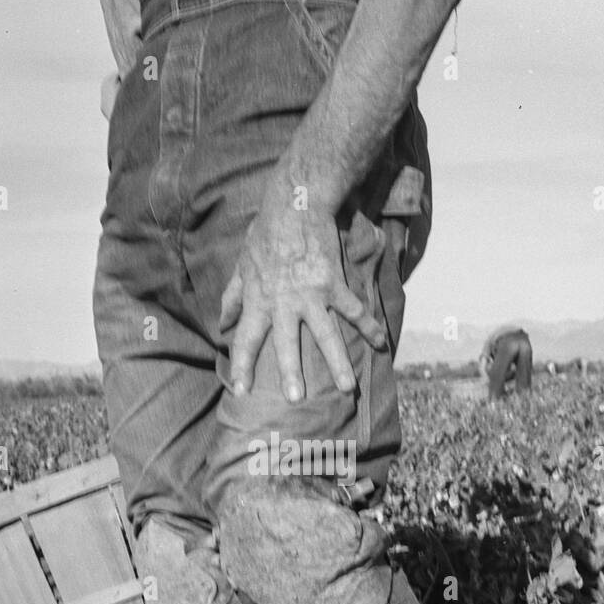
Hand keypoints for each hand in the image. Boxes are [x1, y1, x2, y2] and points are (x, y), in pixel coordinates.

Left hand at [218, 183, 386, 401]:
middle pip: (287, 344)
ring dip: (338, 362)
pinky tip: (382, 343)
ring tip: (348, 387)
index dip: (242, 366)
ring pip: (326, 335)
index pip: (245, 339)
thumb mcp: (242, 267)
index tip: (240, 391)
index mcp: (259, 301)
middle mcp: (284, 302)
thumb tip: (221, 324)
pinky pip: (354, 309)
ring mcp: (311, 295)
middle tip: (295, 399)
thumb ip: (232, 298)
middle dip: (290, 372)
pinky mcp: (335, 284)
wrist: (296, 205)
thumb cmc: (265, 236)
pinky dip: (369, 325)